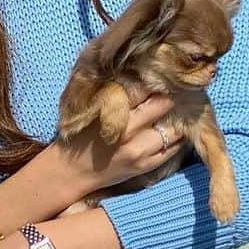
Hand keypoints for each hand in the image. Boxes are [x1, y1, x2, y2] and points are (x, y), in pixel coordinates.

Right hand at [55, 89, 187, 197]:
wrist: (71, 172)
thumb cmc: (80, 136)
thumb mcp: (92, 110)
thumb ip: (114, 95)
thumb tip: (139, 77)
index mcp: (113, 112)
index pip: (143, 89)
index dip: (153, 80)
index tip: (160, 76)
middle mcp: (128, 131)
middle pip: (162, 105)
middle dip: (169, 96)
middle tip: (174, 91)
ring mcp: (139, 150)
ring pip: (173, 129)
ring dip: (177, 119)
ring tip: (177, 112)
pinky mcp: (145, 166)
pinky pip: (173, 149)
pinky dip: (177, 138)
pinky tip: (175, 131)